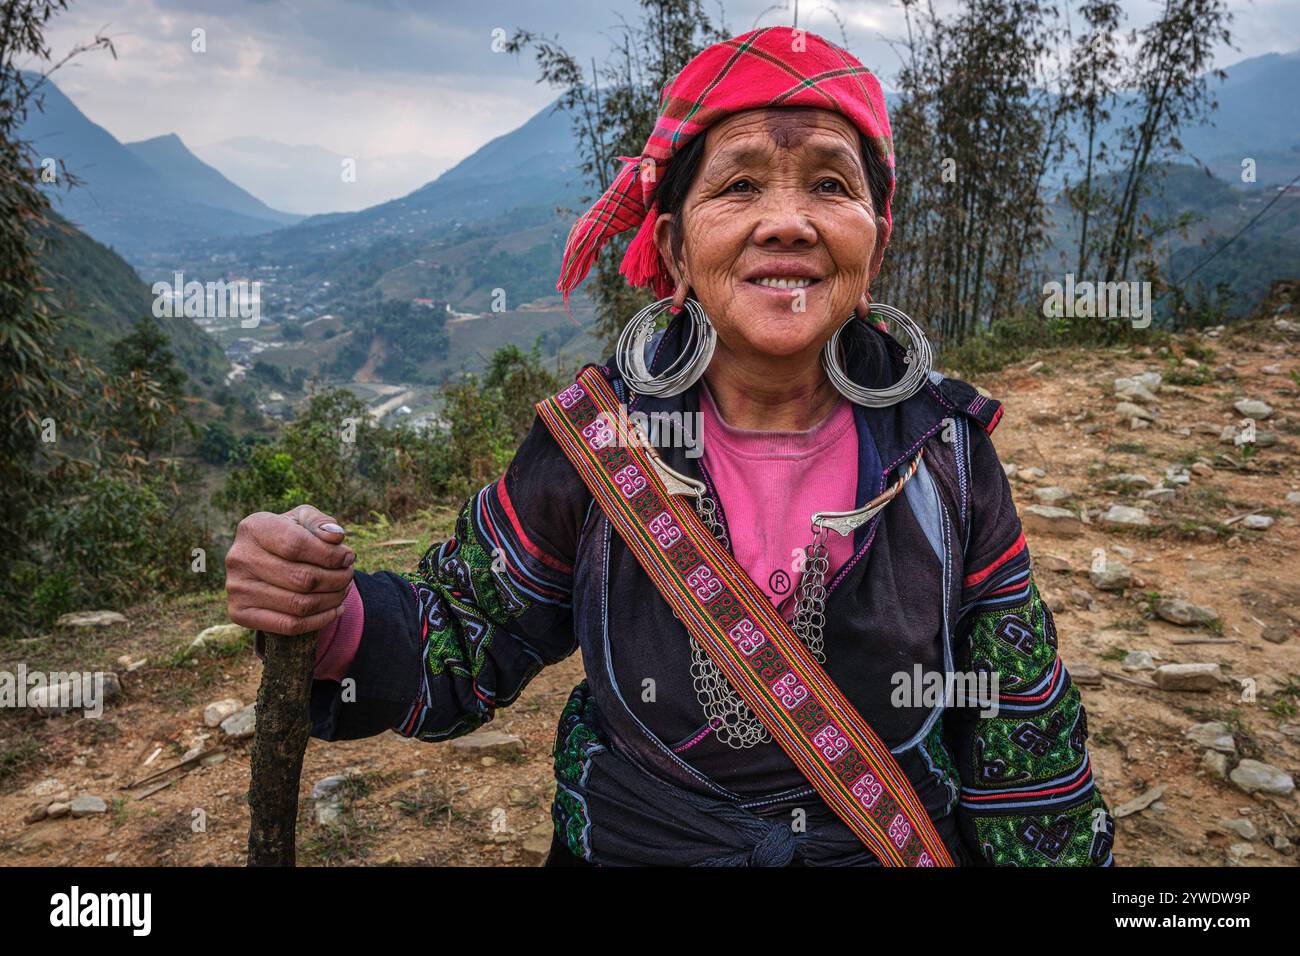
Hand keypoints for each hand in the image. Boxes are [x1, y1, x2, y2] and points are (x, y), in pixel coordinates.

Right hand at [226, 505, 355, 635]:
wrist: (263, 561)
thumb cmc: (290, 535)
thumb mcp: (303, 520)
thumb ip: (320, 523)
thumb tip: (336, 536)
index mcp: (254, 528)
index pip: (297, 545)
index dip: (330, 555)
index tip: (349, 557)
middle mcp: (239, 558)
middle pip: (301, 579)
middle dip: (336, 579)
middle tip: (349, 575)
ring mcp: (236, 588)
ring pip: (299, 604)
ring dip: (332, 599)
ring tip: (344, 590)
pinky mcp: (239, 613)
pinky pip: (289, 625)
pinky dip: (320, 620)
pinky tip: (335, 609)